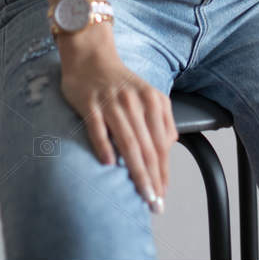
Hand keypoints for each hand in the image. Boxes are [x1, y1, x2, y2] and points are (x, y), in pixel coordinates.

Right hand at [57, 31, 176, 210]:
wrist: (91, 56)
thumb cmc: (120, 82)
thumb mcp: (148, 95)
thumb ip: (161, 118)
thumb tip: (168, 147)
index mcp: (152, 100)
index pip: (161, 143)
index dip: (163, 171)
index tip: (163, 193)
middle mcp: (134, 102)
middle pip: (147, 147)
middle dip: (153, 178)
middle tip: (154, 203)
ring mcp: (111, 102)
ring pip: (128, 142)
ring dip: (136, 171)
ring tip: (141, 193)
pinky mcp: (89, 103)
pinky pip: (98, 128)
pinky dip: (104, 146)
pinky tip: (110, 164)